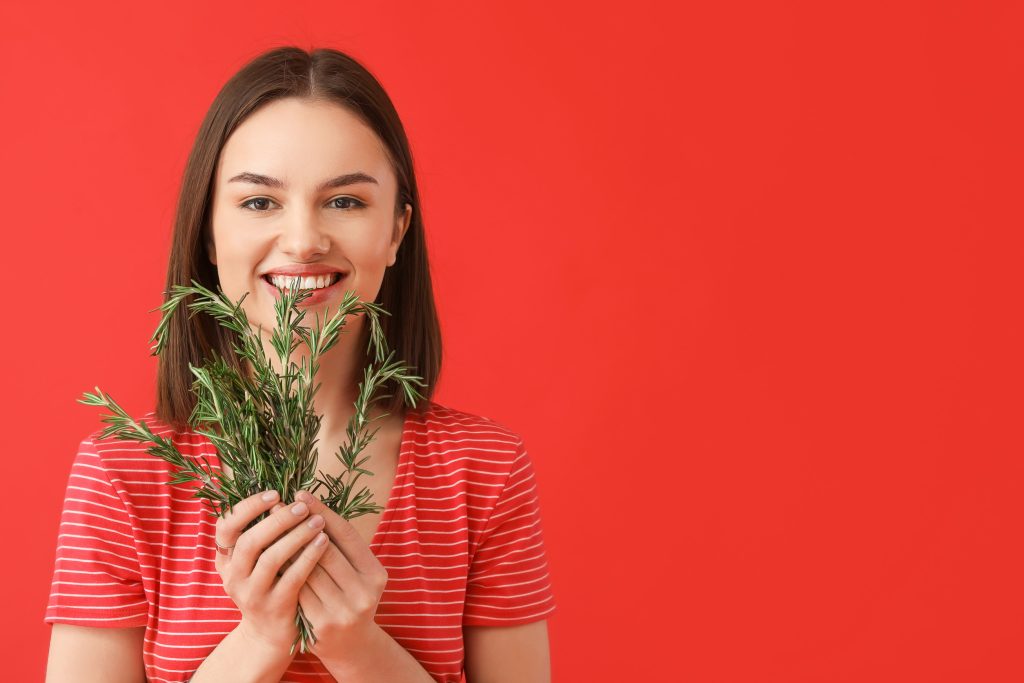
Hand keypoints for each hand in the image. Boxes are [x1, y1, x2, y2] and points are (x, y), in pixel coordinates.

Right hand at [214, 490, 329, 655]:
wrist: (268, 634)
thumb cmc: (267, 584)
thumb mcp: (254, 560)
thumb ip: (260, 532)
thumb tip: (279, 494)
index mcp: (226, 559)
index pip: (225, 527)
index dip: (247, 508)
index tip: (274, 494)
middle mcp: (233, 576)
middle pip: (249, 541)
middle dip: (277, 520)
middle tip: (301, 506)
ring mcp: (252, 594)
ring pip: (270, 559)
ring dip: (296, 536)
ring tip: (317, 521)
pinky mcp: (273, 607)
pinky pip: (291, 578)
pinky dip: (308, 557)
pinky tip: (323, 542)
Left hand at [271, 490, 388, 666]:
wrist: (350, 645)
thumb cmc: (351, 596)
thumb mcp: (359, 572)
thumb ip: (343, 546)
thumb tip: (313, 505)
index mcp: (376, 574)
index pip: (347, 534)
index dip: (323, 511)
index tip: (301, 494)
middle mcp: (363, 593)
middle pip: (325, 550)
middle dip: (300, 525)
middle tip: (279, 505)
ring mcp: (342, 611)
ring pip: (307, 569)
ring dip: (287, 545)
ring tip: (270, 525)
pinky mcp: (320, 624)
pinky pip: (297, 589)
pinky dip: (284, 570)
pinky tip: (270, 555)